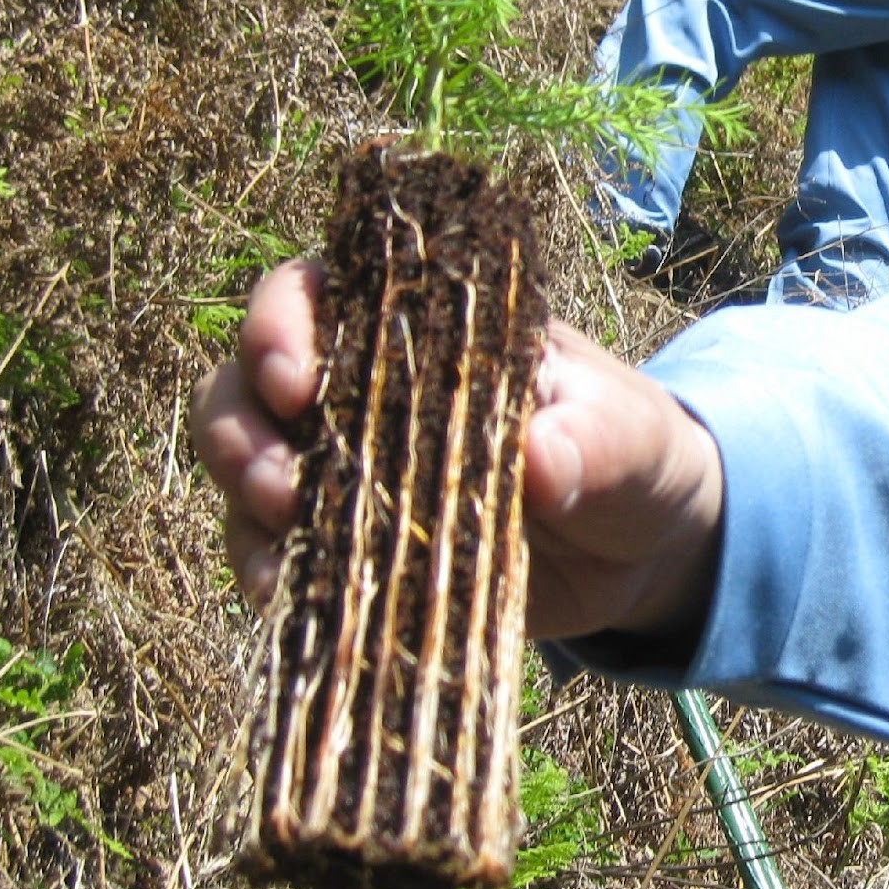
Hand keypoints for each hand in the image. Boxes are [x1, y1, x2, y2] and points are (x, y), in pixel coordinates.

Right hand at [190, 260, 724, 646]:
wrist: (646, 547)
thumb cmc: (635, 453)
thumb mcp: (634, 437)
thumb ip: (595, 440)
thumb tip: (540, 461)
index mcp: (424, 329)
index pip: (316, 292)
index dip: (279, 323)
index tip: (297, 380)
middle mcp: (365, 390)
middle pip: (247, 382)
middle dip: (242, 429)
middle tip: (285, 484)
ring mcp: (350, 471)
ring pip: (243, 463)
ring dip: (243, 497)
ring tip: (288, 530)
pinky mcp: (355, 547)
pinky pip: (277, 551)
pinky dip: (269, 569)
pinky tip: (287, 596)